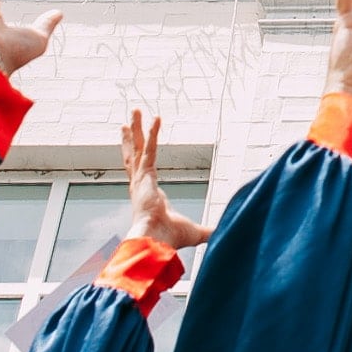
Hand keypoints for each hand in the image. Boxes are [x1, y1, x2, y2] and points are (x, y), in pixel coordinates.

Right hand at [122, 111, 211, 249]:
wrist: (155, 240)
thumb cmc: (169, 239)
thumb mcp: (193, 232)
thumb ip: (207, 231)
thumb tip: (223, 233)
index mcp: (148, 196)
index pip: (142, 173)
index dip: (141, 161)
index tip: (140, 152)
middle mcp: (140, 185)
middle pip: (134, 156)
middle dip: (133, 139)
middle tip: (127, 124)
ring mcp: (140, 179)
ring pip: (138, 148)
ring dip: (138, 128)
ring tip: (135, 111)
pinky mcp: (145, 175)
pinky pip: (150, 149)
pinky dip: (153, 133)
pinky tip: (157, 118)